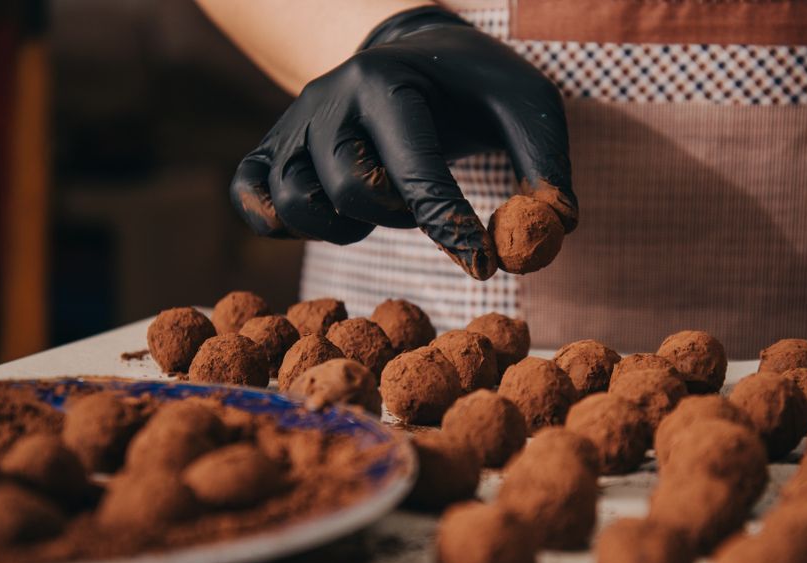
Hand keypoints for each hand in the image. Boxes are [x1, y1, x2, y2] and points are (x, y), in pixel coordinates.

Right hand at [230, 6, 576, 279]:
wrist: (413, 53)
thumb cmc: (475, 88)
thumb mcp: (525, 107)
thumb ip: (545, 165)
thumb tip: (555, 228)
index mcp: (389, 78)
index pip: (413, 167)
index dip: (449, 225)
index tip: (484, 264)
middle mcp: (329, 95)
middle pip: (350, 188)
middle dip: (400, 216)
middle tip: (424, 205)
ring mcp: (292, 123)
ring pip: (296, 201)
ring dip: (345, 226)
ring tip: (381, 206)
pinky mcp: (269, 148)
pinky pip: (251, 202)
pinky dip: (283, 223)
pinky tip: (330, 214)